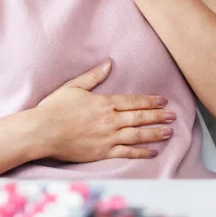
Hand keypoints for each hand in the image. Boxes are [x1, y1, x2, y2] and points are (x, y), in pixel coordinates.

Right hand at [34, 59, 175, 161]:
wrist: (42, 131)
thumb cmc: (54, 108)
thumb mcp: (73, 87)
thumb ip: (93, 76)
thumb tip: (108, 63)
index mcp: (104, 103)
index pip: (133, 101)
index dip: (150, 101)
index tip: (163, 101)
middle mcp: (110, 120)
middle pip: (140, 117)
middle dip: (158, 116)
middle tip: (173, 116)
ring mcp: (108, 137)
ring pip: (137, 135)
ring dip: (155, 133)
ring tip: (169, 132)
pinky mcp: (102, 152)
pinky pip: (127, 153)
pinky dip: (141, 152)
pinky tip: (153, 151)